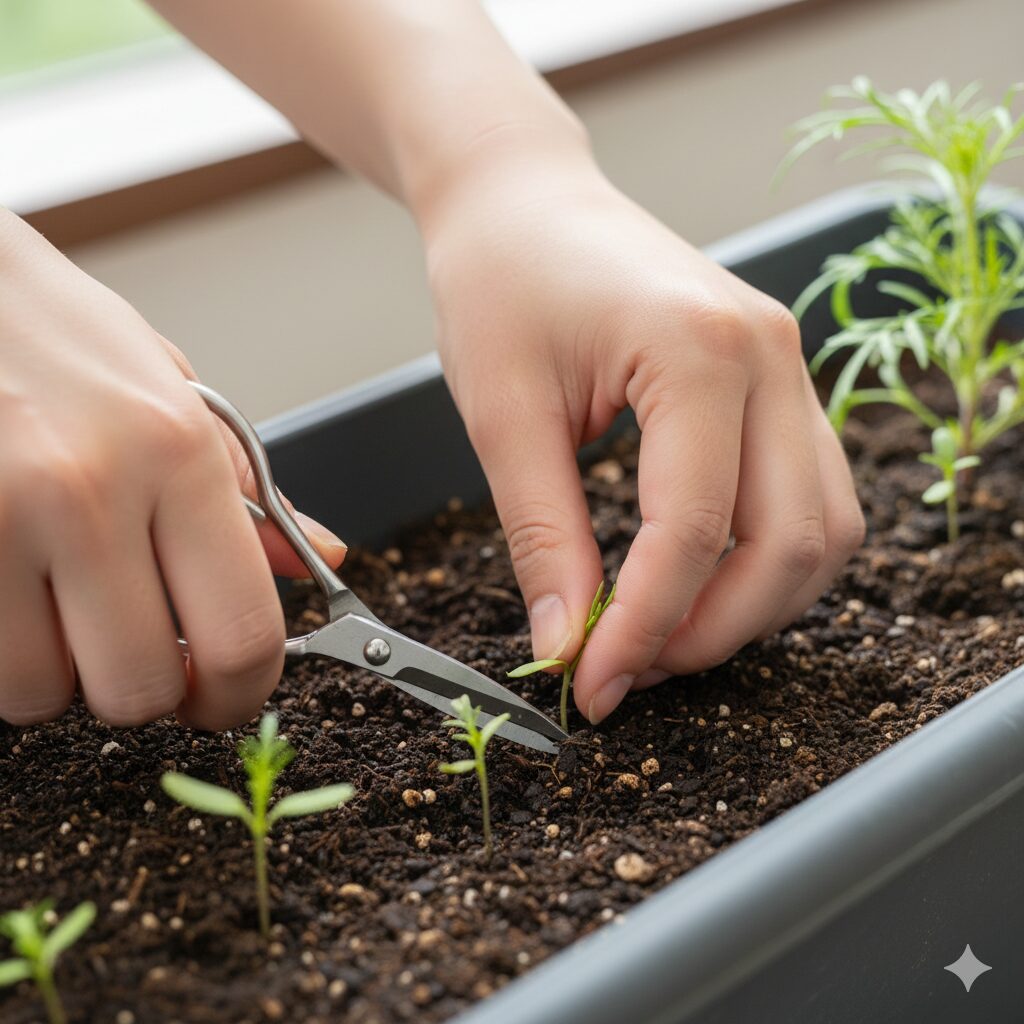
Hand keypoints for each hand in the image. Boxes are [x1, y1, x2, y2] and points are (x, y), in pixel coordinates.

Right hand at [0, 210, 345, 729]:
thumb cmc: (60, 337)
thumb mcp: (176, 398)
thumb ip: (249, 498)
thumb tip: (317, 561)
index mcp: (178, 453)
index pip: (241, 632)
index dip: (242, 693)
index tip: (230, 694)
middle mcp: (91, 492)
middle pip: (144, 687)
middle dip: (152, 688)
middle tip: (146, 648)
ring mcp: (0, 521)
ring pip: (47, 694)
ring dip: (66, 674)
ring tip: (66, 604)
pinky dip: (10, 655)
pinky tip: (18, 594)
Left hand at [422, 142, 864, 724]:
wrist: (524, 203)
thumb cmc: (500, 283)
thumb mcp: (504, 416)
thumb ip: (543, 537)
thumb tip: (566, 646)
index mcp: (698, 351)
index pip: (693, 530)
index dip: (641, 627)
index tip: (590, 685)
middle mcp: (771, 358)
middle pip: (790, 542)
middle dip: (712, 631)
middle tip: (629, 668)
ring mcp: (788, 367)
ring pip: (821, 529)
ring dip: (752, 604)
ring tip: (660, 632)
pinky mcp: (778, 383)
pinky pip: (808, 495)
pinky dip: (764, 558)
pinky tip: (694, 579)